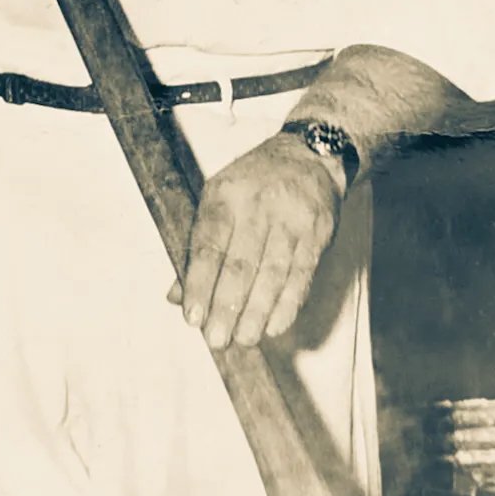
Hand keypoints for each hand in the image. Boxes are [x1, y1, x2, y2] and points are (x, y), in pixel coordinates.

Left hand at [174, 133, 345, 353]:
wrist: (309, 155)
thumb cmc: (254, 184)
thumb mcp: (219, 199)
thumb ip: (198, 247)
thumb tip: (176, 296)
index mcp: (225, 195)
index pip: (209, 245)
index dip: (200, 284)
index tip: (193, 317)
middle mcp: (258, 205)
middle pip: (241, 264)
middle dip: (227, 307)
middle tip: (217, 339)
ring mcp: (291, 219)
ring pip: (273, 273)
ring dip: (257, 312)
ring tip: (244, 339)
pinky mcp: (318, 234)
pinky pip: (302, 275)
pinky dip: (288, 305)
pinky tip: (274, 326)